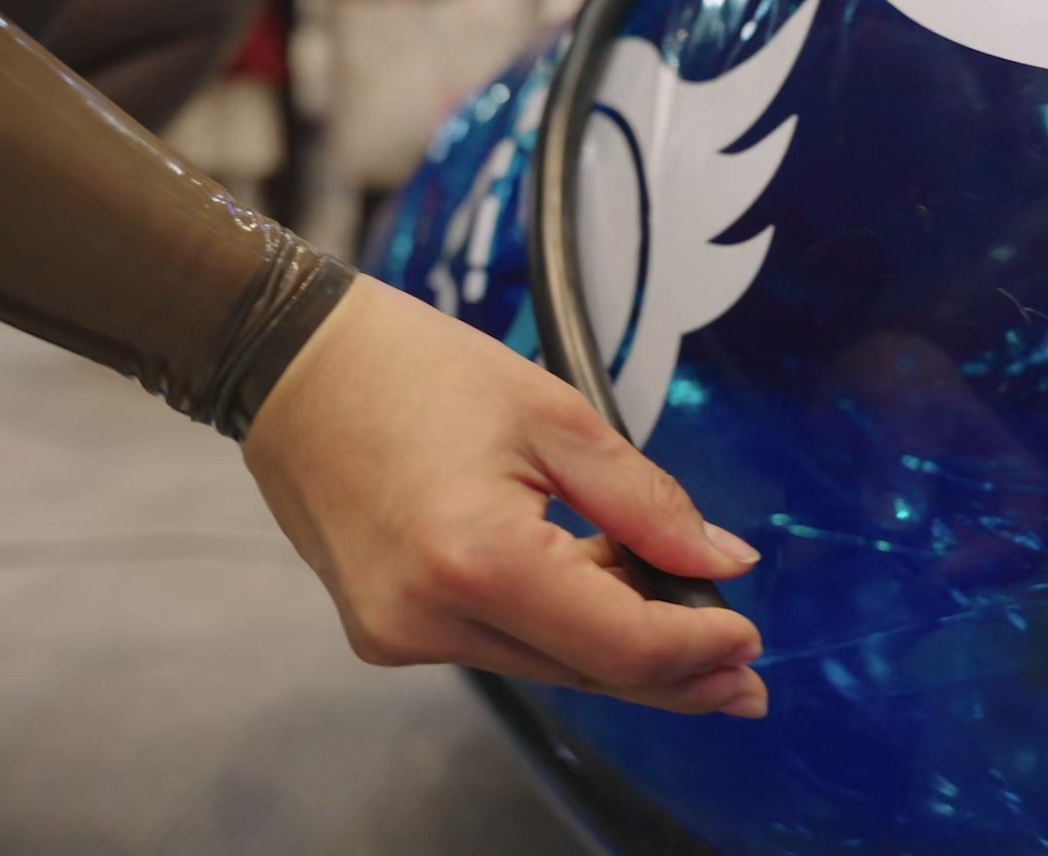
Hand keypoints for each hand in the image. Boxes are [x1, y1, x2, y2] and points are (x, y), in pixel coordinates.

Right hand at [243, 277, 768, 717]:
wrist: (295, 364)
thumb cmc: (417, 369)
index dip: (697, 650)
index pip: (619, 645)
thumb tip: (723, 564)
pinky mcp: (384, 631)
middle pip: (587, 673)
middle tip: (747, 684)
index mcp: (478, 560)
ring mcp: (399, 634)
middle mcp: (430, 619)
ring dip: (620, 648)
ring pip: (547, 665)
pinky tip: (605, 590)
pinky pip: (500, 644)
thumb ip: (648, 504)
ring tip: (689, 619)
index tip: (752, 639)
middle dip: (674, 676)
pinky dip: (560, 627)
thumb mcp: (557, 417)